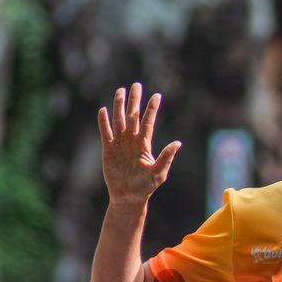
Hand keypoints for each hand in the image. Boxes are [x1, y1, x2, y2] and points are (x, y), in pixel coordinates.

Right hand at [98, 83, 180, 209]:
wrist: (128, 197)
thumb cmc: (145, 187)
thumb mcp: (159, 173)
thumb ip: (166, 157)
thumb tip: (178, 143)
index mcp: (144, 144)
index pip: (148, 122)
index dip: (152, 109)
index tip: (157, 95)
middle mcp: (132, 140)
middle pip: (133, 116)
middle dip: (134, 101)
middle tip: (136, 85)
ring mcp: (119, 143)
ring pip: (119, 120)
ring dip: (119, 106)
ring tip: (120, 91)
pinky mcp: (108, 149)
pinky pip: (106, 133)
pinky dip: (104, 122)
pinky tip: (103, 110)